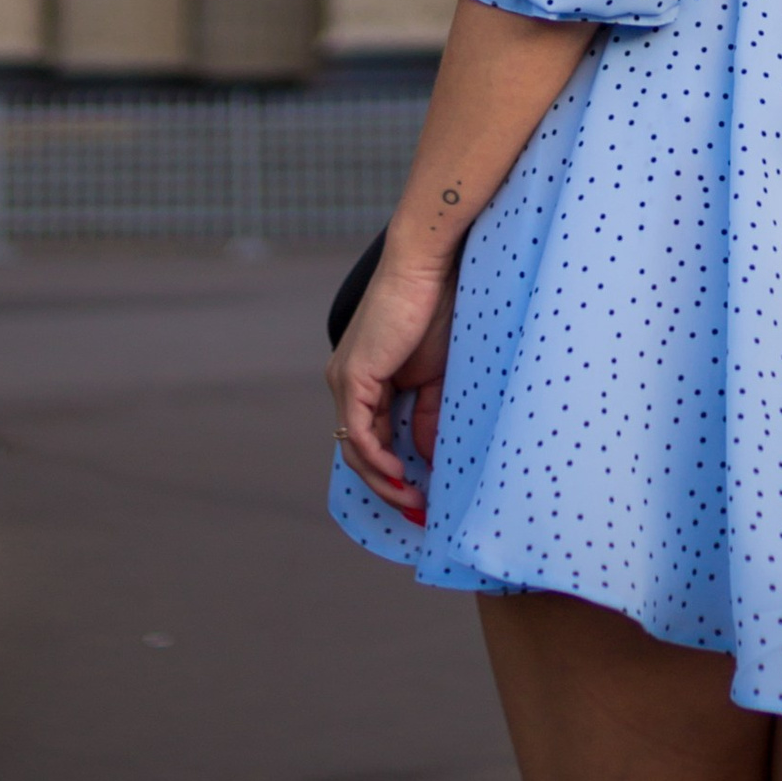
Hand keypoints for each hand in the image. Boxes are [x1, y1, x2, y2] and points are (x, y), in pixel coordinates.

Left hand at [325, 234, 458, 526]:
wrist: (428, 268)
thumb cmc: (436, 309)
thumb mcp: (436, 377)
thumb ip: (428, 417)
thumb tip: (430, 462)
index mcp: (367, 382)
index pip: (373, 440)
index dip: (394, 474)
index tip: (423, 499)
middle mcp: (348, 383)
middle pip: (360, 452)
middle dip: (388, 487)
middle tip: (419, 512)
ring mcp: (345, 380)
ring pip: (355, 449)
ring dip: (384, 482)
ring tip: (415, 501)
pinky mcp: (351, 377)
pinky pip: (358, 434)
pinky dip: (377, 460)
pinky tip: (401, 475)